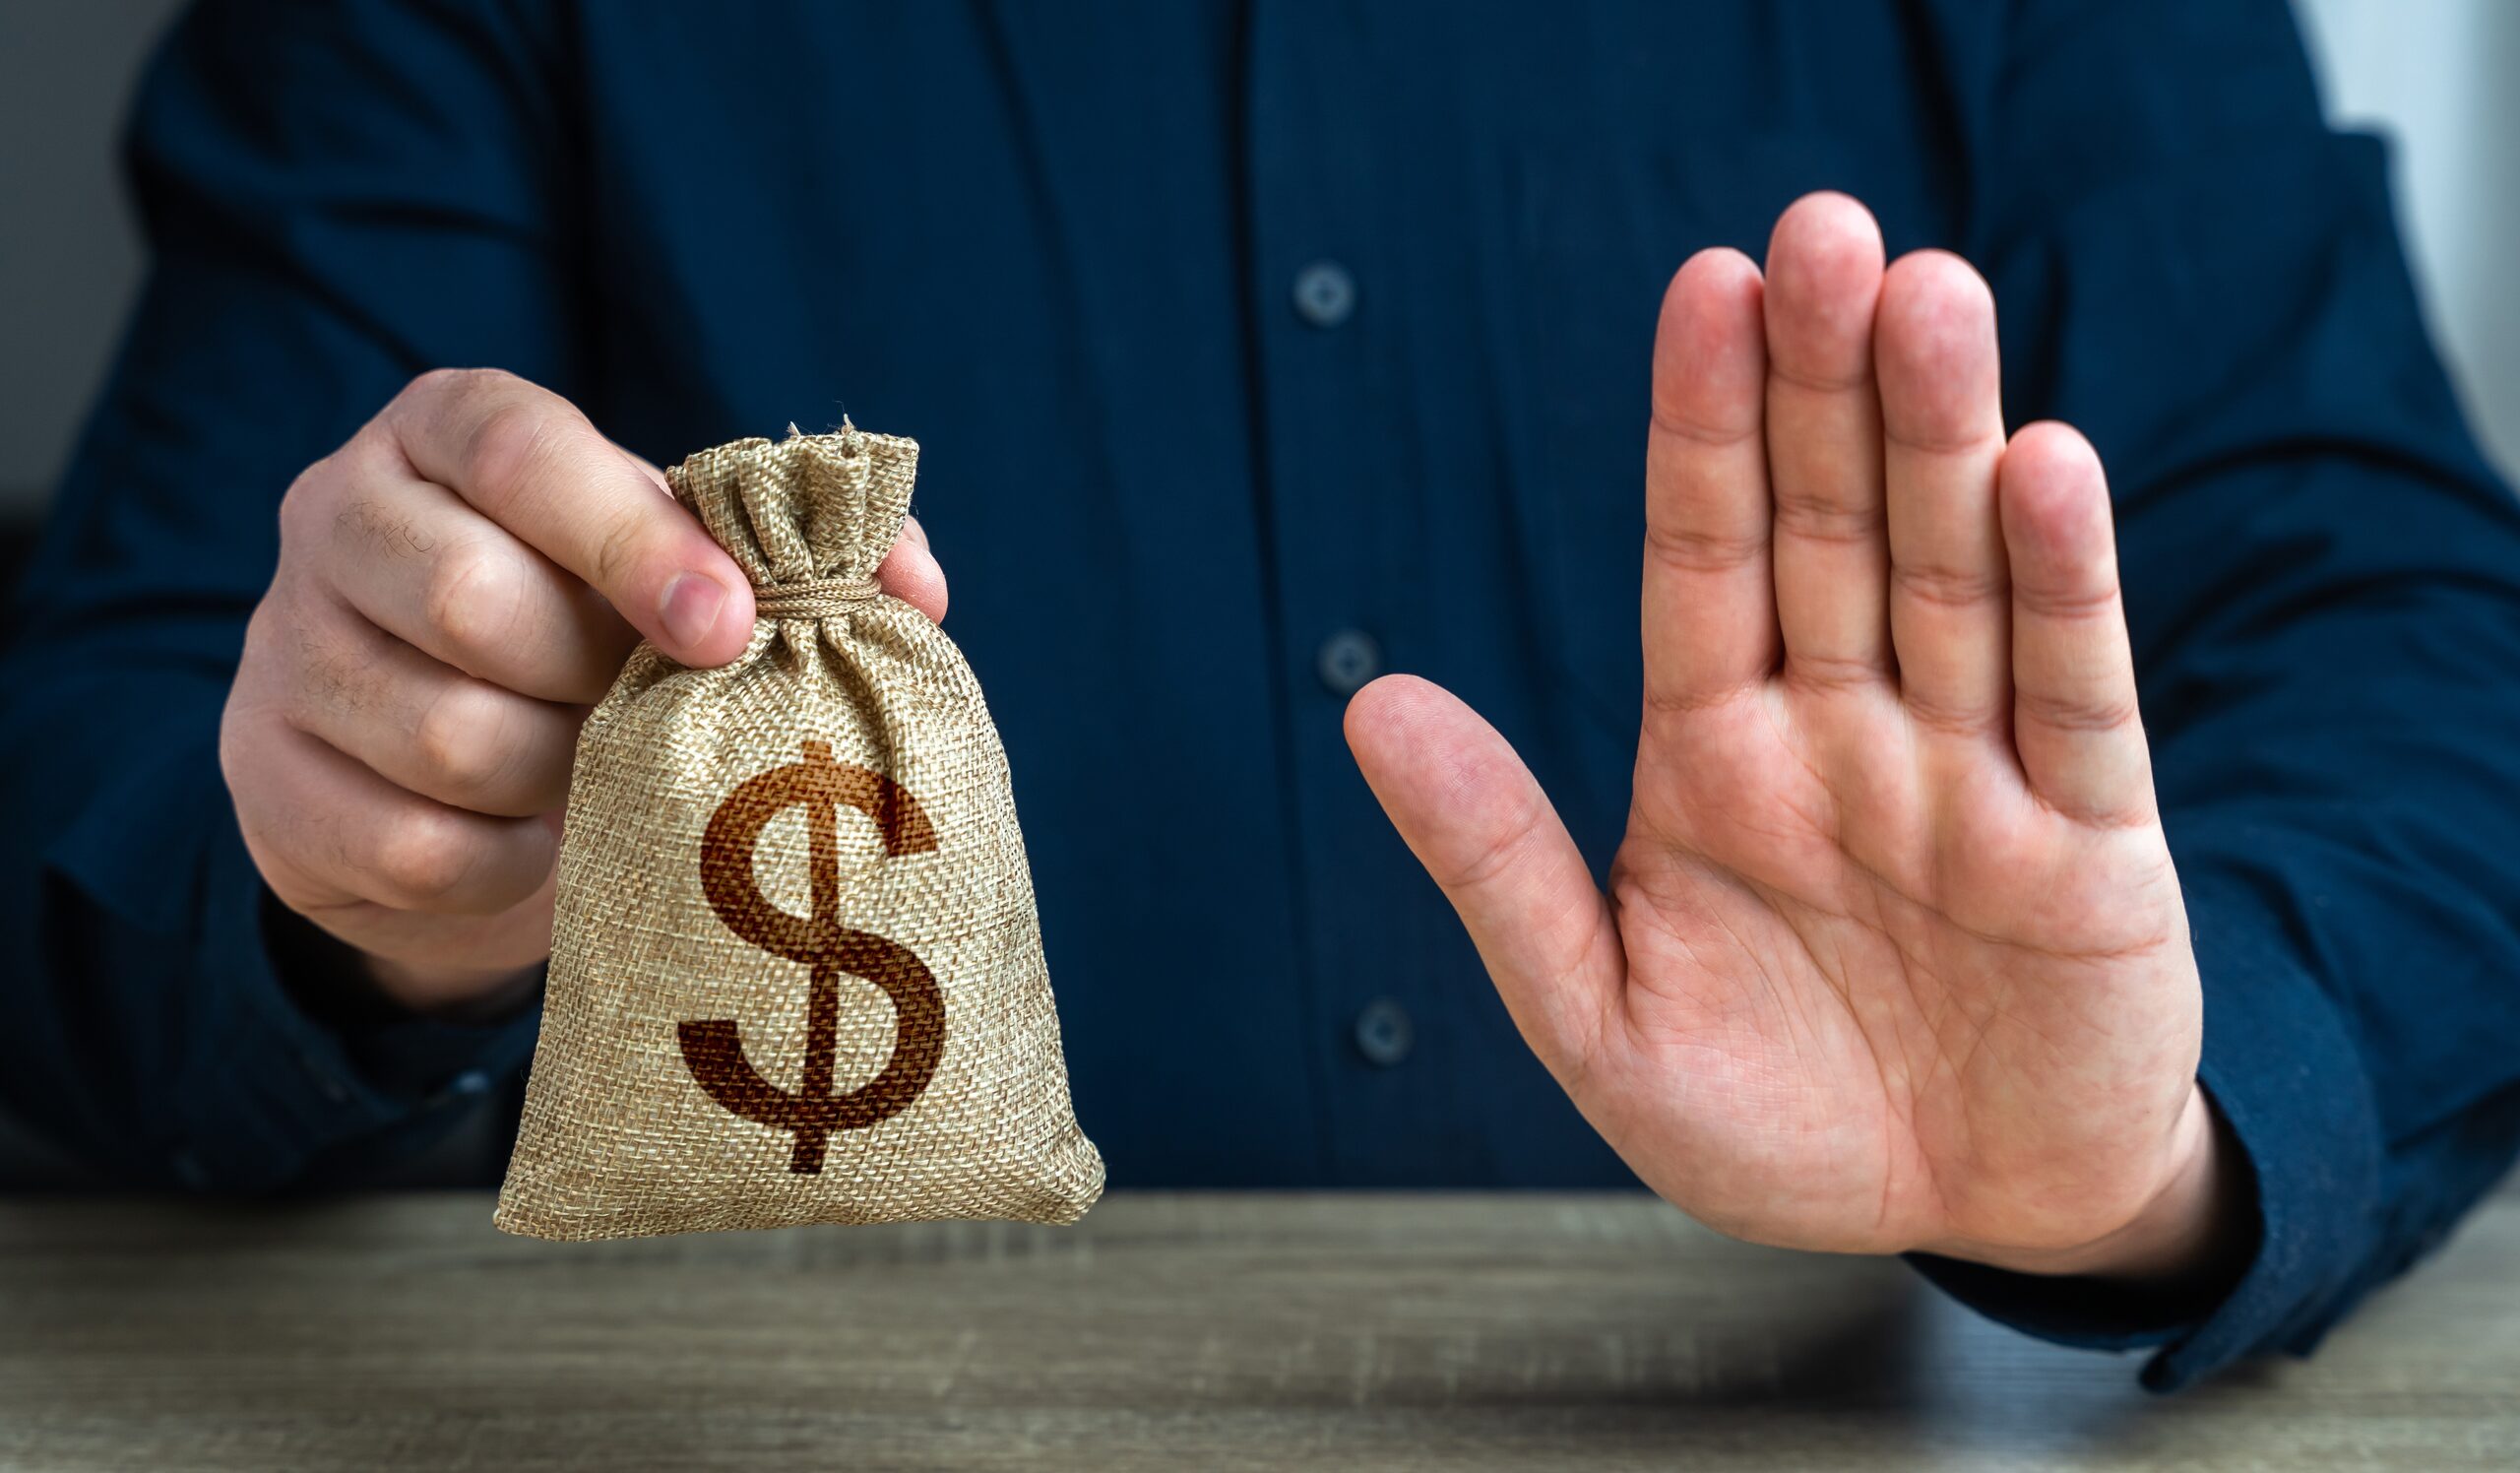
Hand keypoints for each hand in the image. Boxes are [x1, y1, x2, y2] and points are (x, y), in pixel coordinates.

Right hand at [221, 370, 945, 1015]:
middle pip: (470, 598)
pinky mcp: (268, 780)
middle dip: (597, 679)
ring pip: (445, 733)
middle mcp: (340, 515)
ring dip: (565, 778)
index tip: (731, 624)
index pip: (524, 452)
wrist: (458, 775)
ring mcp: (288, 650)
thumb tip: (919, 590)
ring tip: (607, 777)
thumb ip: (802, 561)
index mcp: (447, 432)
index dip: (635, 539)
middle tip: (661, 714)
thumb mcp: (684, 574)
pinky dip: (509, 863)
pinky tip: (543, 841)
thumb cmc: (599, 641)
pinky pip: (412, 845)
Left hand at [1347, 194, 2240, 1282]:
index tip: (1704, 286)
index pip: (1704, 557)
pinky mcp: (2091, 841)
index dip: (1703, 427)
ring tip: (1925, 299)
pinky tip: (2046, 470)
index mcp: (1717, 756)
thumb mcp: (1597, 1015)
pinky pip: (2076, 698)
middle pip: (1834, 527)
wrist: (1962, 1215)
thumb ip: (1495, 861)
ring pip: (1954, 578)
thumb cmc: (1775, 1119)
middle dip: (1823, 386)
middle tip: (1821, 231)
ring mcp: (1969, 773)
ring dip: (1942, 439)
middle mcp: (1845, 732)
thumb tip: (1370, 704)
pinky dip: (2063, 589)